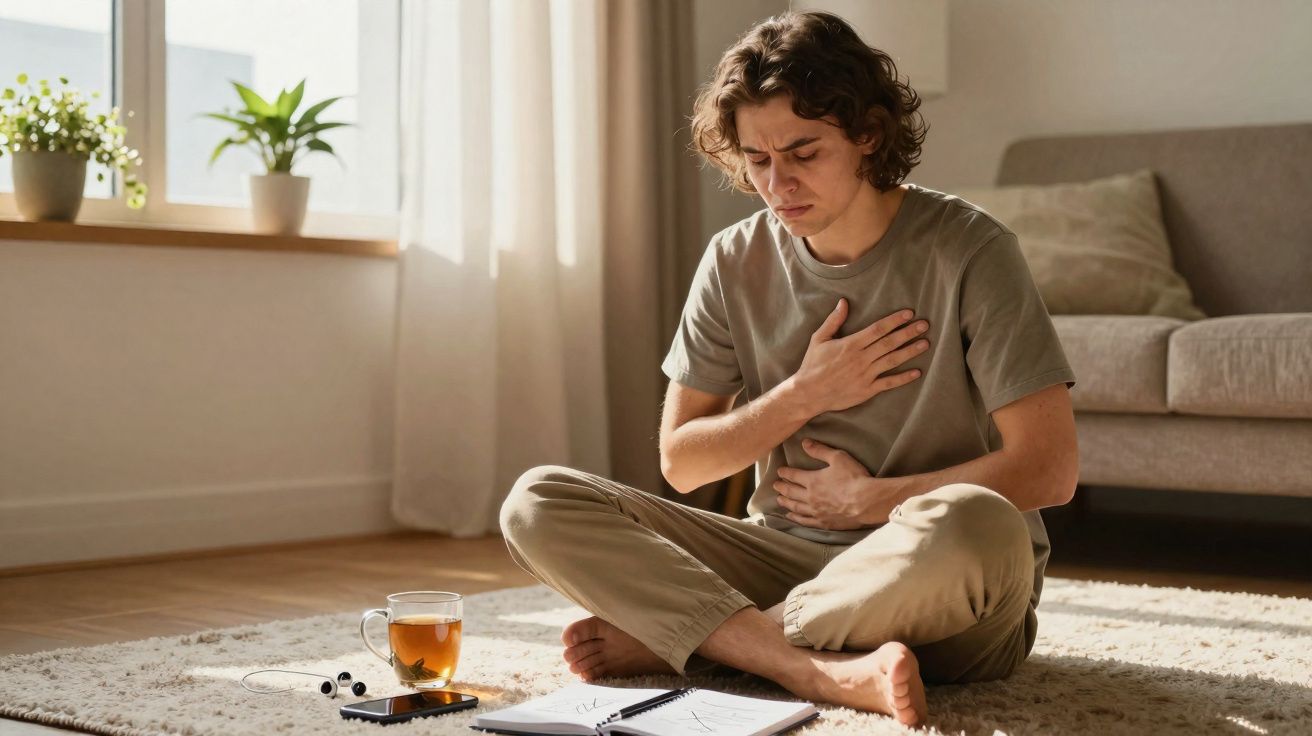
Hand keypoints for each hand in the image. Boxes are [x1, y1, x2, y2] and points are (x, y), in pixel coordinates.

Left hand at [774, 439, 879, 529]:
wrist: (867, 502)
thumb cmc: (854, 478)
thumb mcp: (838, 458)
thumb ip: (820, 450)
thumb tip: (804, 443)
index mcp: (812, 480)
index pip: (794, 476)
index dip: (785, 473)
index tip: (779, 471)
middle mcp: (810, 497)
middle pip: (792, 492)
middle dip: (782, 487)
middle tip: (775, 486)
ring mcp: (816, 512)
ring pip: (796, 507)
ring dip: (786, 503)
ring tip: (779, 500)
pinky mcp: (824, 523)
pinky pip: (805, 521)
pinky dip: (796, 518)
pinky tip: (791, 516)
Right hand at [791, 299, 929, 415]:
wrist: (808, 393)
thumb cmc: (812, 365)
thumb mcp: (818, 339)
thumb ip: (833, 321)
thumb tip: (843, 302)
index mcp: (850, 345)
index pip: (877, 329)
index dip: (894, 320)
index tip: (909, 314)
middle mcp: (860, 359)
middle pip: (889, 343)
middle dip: (908, 333)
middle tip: (924, 325)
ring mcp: (865, 375)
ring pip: (892, 361)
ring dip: (910, 352)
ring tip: (925, 343)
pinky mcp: (866, 391)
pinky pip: (888, 383)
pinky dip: (903, 378)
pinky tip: (917, 372)